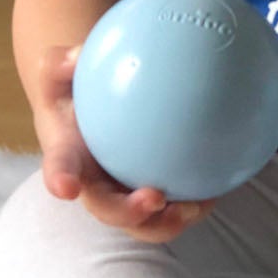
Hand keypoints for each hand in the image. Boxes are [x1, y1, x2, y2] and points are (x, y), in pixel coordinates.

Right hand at [31, 45, 217, 243]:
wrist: (91, 110)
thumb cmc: (74, 89)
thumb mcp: (61, 70)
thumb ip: (61, 62)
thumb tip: (76, 54)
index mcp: (69, 157)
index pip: (60, 167)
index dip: (61, 179)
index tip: (66, 186)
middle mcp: (95, 185)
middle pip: (107, 209)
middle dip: (128, 213)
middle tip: (154, 198)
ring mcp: (124, 196)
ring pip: (145, 222)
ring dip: (167, 222)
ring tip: (194, 207)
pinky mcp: (153, 197)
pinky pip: (174, 207)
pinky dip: (195, 203)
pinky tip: (217, 191)